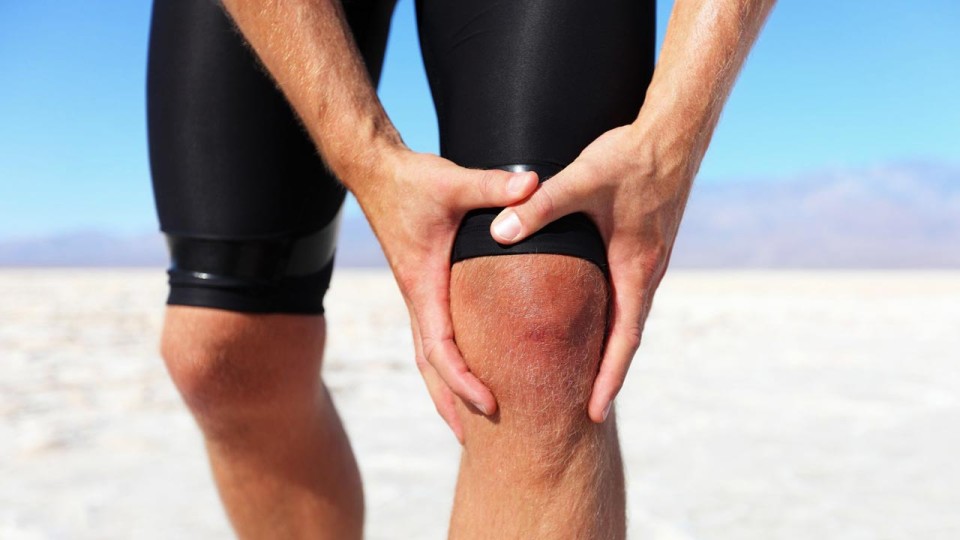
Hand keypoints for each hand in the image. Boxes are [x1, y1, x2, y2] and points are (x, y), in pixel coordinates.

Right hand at [353, 145, 538, 441]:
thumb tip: (533, 186)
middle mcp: (418, 298)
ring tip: (470, 426)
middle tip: (476, 444)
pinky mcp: (424, 286)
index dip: (464, 381)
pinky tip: (470, 371)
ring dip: (446, 392)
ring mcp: (419, 294)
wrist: (376, 172)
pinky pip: (434, 337)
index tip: (491, 404)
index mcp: (423, 286)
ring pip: (429, 357)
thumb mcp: (453, 182)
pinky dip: (449, 363)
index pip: (440, 350)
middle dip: (451, 405)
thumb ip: (494, 186)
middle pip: (430, 368)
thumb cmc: (412, 181)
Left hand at [489, 123, 694, 422]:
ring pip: (629, 315)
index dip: (608, 378)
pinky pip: (628, 293)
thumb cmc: (630, 157)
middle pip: (628, 336)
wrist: (673, 133)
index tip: (594, 412)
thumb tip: (498, 233)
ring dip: (612, 346)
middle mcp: (647, 271)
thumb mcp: (581, 181)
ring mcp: (650, 259)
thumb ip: (538, 207)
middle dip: (607, 373)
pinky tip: (593, 317)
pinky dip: (614, 317)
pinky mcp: (645, 244)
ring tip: (586, 373)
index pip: (623, 339)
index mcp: (635, 268)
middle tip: (586, 408)